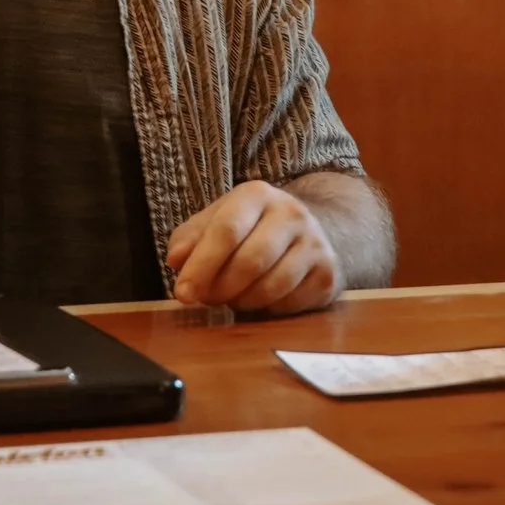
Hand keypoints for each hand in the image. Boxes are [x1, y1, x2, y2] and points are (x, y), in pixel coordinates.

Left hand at [164, 181, 341, 313]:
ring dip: (243, 301)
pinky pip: (290, 302)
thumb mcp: (215, 223)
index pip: (227, 231)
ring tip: (234, 296)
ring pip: (271, 287)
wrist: (305, 233)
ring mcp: (314, 242)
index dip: (201, 266)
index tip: (183, 293)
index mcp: (257, 195)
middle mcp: (291, 213)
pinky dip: (268, 309)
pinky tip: (261, 298)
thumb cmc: (249, 229)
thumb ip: (190, 238)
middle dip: (221, 289)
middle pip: (250, 262)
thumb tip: (176, 260)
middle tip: (208, 299)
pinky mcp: (327, 272)